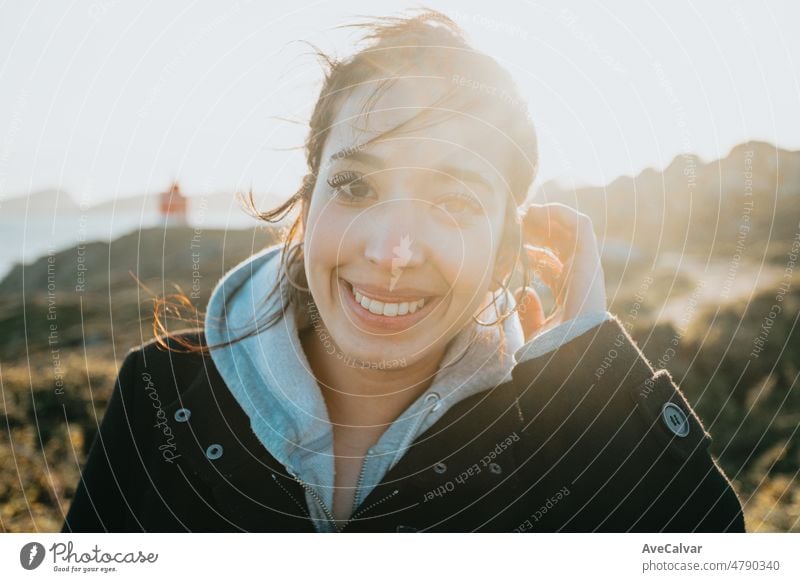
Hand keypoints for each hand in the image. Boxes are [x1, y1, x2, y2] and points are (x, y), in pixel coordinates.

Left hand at [513, 203, 606, 341]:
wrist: (570, 349)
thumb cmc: (554, 345)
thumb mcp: (535, 328)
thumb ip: (530, 312)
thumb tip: (524, 291)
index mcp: (567, 291)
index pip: (549, 262)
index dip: (530, 249)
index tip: (510, 242)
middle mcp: (577, 275)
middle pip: (558, 243)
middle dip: (536, 230)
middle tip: (514, 222)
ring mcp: (585, 265)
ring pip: (569, 230)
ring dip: (547, 217)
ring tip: (524, 212)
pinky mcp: (589, 257)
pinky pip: (582, 225)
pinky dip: (562, 213)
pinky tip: (540, 211)